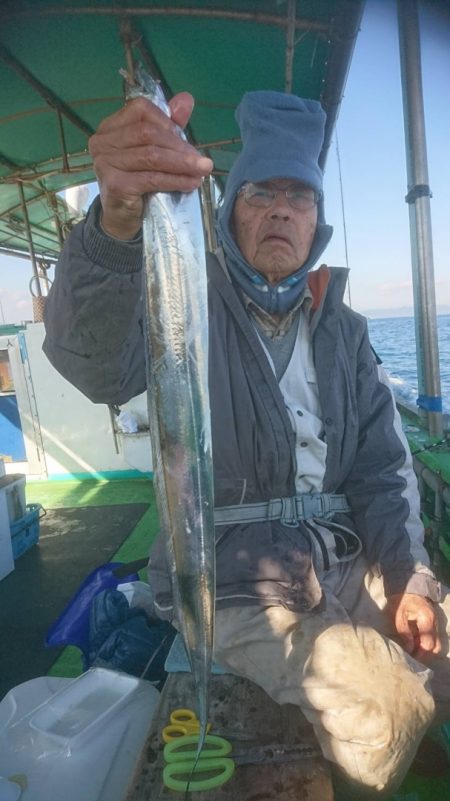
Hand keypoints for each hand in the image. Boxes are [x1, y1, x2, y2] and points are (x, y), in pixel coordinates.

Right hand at [89, 92, 212, 239]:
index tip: (187, 141)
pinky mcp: (114, 184)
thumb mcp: (154, 151)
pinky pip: (151, 178)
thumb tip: (186, 99)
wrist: (121, 219)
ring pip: (151, 156)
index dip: (168, 122)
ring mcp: (105, 162)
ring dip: (182, 164)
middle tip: (202, 160)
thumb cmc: (137, 184)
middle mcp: (102, 141)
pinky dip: (175, 180)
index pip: (140, 109)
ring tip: (202, 170)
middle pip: (147, 133)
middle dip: (179, 146)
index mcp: (110, 127)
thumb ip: (168, 125)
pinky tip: (191, 184)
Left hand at [388, 592, 440, 659]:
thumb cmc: (401, 600)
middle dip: (425, 655)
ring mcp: (436, 624)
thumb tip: (409, 648)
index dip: (419, 653)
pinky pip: (434, 639)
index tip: (410, 657)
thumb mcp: (398, 614)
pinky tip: (416, 644)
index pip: (428, 644)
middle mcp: (435, 623)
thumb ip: (404, 631)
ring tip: (414, 651)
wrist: (407, 586)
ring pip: (437, 644)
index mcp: (427, 619)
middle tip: (413, 657)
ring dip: (426, 650)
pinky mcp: (433, 624)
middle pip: (436, 647)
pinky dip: (427, 644)